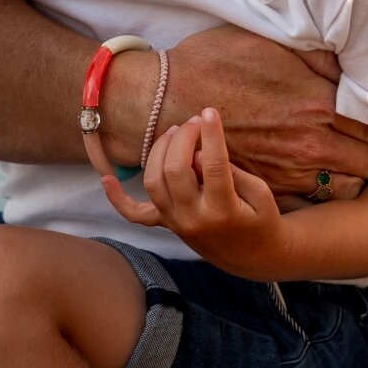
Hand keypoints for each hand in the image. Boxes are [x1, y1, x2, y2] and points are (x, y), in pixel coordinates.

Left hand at [102, 108, 290, 278]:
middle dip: (184, 138)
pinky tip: (106, 179)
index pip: (214, 166)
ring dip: (160, 151)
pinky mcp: (167, 225)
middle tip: (196, 121)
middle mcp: (193, 219)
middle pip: (175, 170)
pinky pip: (135, 215)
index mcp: (223, 211)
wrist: (253, 256)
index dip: (211, 135)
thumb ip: (233, 174)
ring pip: (153, 182)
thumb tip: (201, 153)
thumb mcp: (261, 195)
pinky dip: (117, 199)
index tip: (210, 111)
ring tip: (176, 132)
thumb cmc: (262, 220)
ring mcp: (176, 224)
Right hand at [147, 24, 367, 202]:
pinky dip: (321, 190)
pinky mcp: (270, 187)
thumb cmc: (217, 62)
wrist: (167, 100)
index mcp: (318, 103)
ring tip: (347, 161)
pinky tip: (317, 175)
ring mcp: (291, 170)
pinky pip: (314, 199)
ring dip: (351, 174)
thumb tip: (349, 60)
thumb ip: (317, 56)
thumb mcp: (271, 43)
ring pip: (348, 187)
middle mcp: (311, 142)